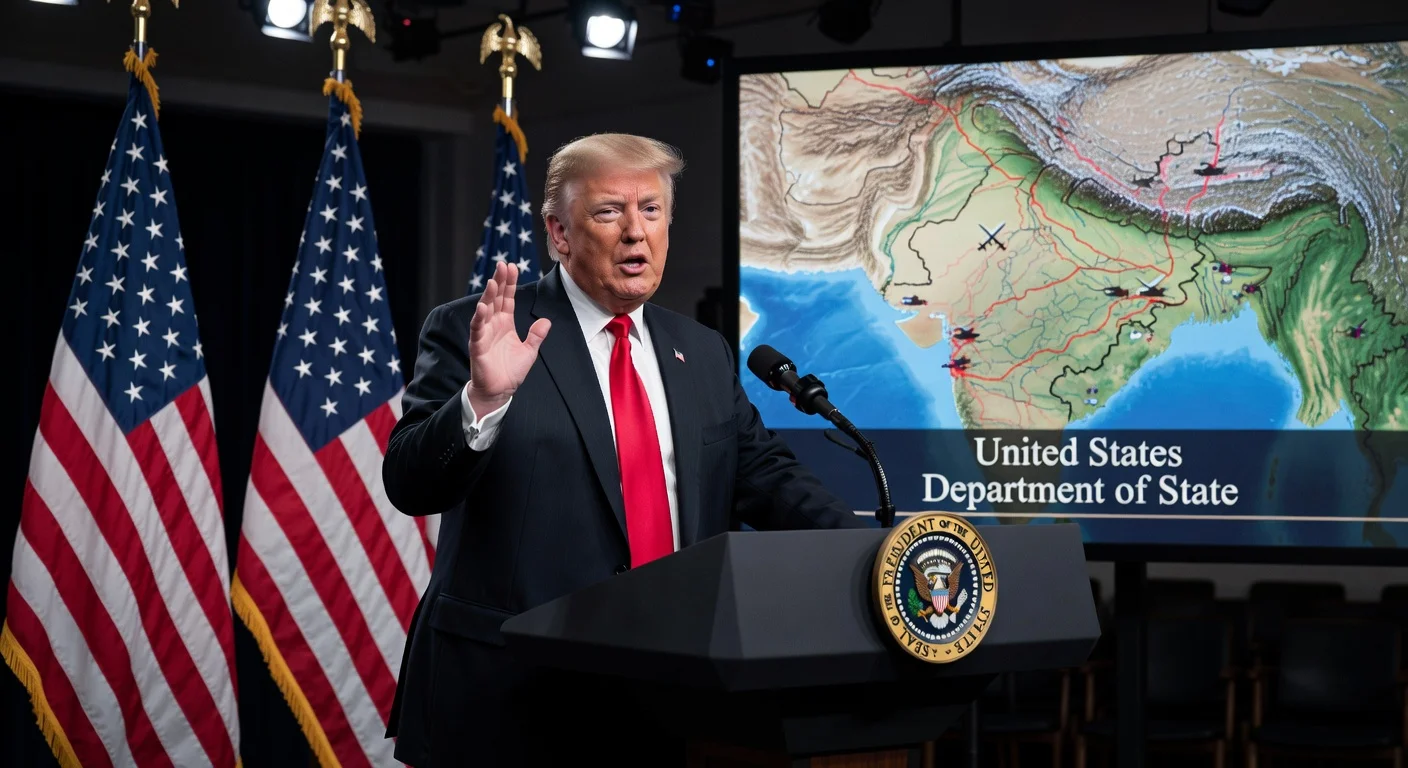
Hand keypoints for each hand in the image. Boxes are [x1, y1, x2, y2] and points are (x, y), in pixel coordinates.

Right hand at [467, 262, 549, 418]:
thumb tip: (546, 321)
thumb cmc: (511, 371)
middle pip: (496, 298)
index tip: (512, 267)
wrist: (500, 391)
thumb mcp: (530, 351)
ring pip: (485, 310)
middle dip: (500, 282)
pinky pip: (477, 329)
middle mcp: (494, 324)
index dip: (510, 283)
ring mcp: (484, 333)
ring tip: (494, 281)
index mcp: (505, 323)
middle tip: (503, 265)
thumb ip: (537, 336)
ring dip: (489, 296)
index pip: (507, 298)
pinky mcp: (477, 345)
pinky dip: (479, 318)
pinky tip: (482, 307)